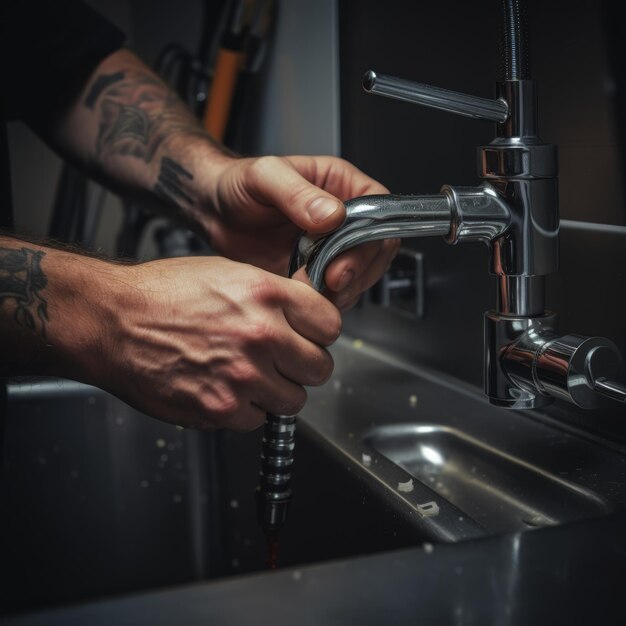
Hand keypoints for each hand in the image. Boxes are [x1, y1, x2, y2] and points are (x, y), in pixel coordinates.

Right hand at [100, 256, 340, 430]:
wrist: (113, 321)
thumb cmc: (163, 294)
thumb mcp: (228, 273)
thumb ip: (274, 296)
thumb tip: (306, 317)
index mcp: (266, 294)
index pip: (331, 325)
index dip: (320, 332)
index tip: (310, 336)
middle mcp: (261, 334)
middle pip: (320, 367)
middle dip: (303, 365)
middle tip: (283, 361)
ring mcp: (244, 375)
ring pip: (294, 400)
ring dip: (276, 392)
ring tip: (249, 375)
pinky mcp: (222, 408)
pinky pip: (258, 420)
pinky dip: (246, 411)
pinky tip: (225, 389)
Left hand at [203, 155, 399, 309]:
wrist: (214, 212)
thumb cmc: (238, 184)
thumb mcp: (264, 177)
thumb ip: (297, 193)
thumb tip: (332, 215)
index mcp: (341, 186)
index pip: (379, 211)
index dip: (369, 240)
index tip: (342, 263)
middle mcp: (343, 218)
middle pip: (376, 248)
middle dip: (358, 271)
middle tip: (330, 284)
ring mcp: (332, 247)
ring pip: (361, 274)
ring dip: (343, 290)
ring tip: (310, 290)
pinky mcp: (316, 271)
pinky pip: (336, 291)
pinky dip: (326, 301)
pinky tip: (304, 298)